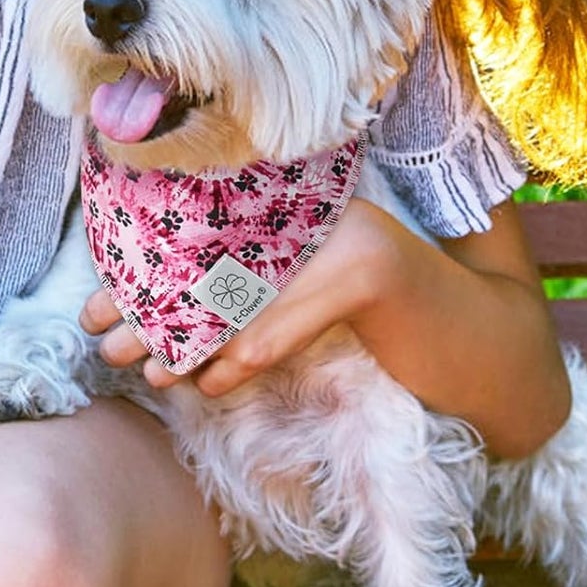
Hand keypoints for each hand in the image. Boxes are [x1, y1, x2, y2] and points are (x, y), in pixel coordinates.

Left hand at [78, 195, 408, 396]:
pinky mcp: (368, 272)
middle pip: (211, 255)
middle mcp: (316, 205)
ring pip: (240, 291)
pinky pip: (285, 324)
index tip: (98, 301)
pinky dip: (243, 360)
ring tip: (145, 369)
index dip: (145, 267)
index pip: (203, 231)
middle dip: (148, 302)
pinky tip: (210, 384)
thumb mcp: (315, 292)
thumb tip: (165, 312)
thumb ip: (257, 287)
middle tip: (102, 337)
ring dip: (183, 338)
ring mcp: (343, 231)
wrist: (488, 343)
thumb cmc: (391, 322)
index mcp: (296, 202)